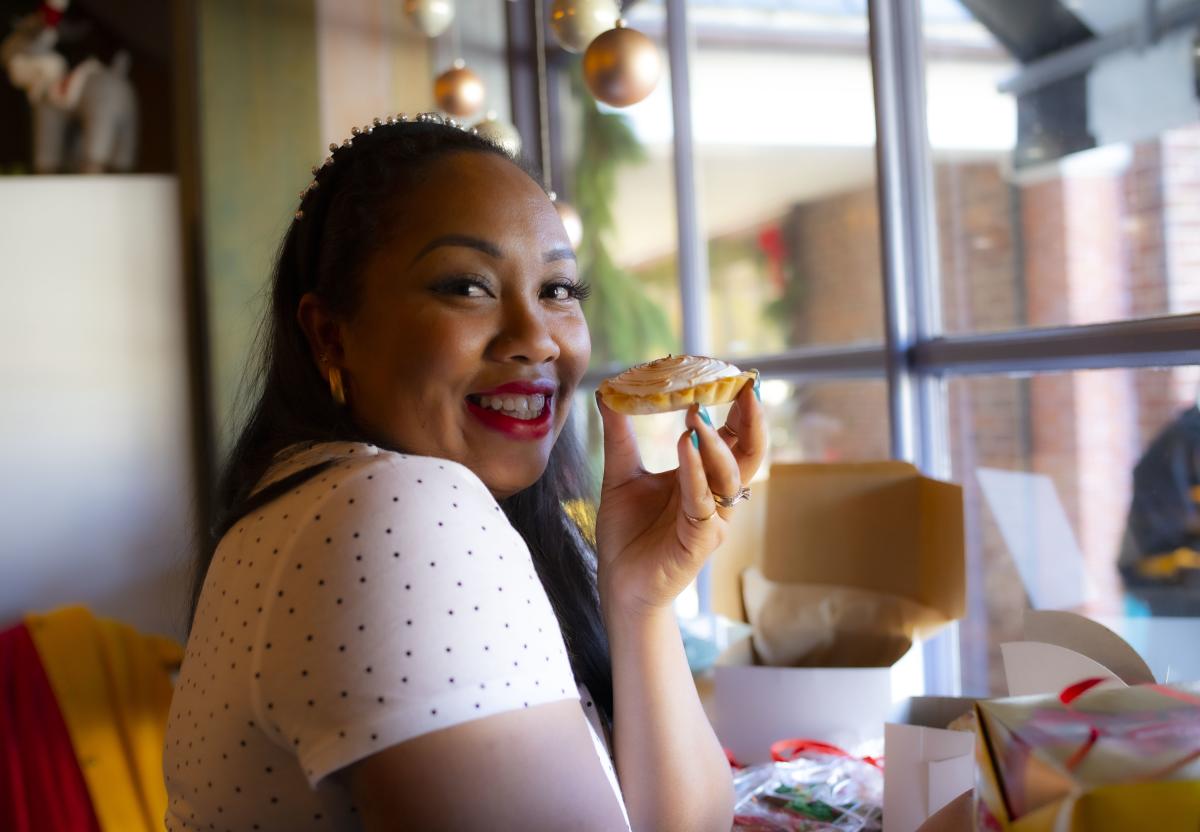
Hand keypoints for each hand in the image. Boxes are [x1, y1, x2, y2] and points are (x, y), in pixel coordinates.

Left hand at [593, 378, 766, 617]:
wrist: (619, 583)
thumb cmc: (626, 533)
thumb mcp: (620, 473)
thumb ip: (620, 435)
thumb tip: (610, 393)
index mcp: (703, 477)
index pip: (733, 437)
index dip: (739, 409)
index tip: (736, 376)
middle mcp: (716, 496)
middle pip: (749, 454)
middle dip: (750, 420)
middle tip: (743, 386)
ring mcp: (712, 519)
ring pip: (728, 475)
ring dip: (715, 441)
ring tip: (697, 412)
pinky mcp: (699, 541)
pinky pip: (703, 501)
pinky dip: (695, 470)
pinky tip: (684, 444)